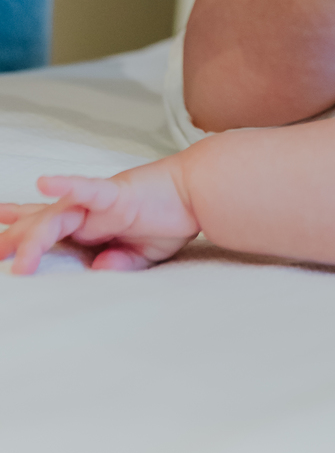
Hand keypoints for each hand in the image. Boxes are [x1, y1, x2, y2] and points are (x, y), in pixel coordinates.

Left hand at [0, 163, 198, 273]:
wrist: (198, 193)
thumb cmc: (171, 217)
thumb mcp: (141, 255)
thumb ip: (118, 263)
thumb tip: (97, 271)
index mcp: (90, 224)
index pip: (46, 225)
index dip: (18, 226)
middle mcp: (86, 210)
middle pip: (39, 223)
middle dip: (11, 238)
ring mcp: (97, 201)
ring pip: (55, 217)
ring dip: (32, 239)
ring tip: (15, 260)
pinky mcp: (115, 193)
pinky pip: (86, 189)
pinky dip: (65, 185)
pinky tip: (44, 182)